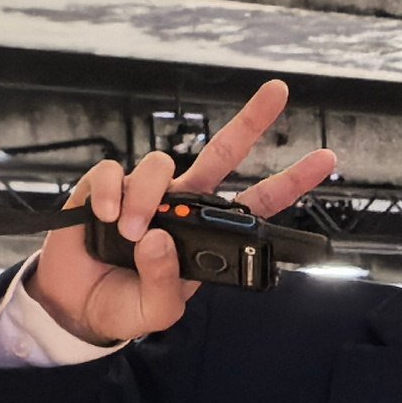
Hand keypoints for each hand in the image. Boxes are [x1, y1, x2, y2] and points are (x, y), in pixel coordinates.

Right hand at [21, 78, 342, 346]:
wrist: (76, 307)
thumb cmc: (124, 305)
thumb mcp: (157, 311)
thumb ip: (167, 284)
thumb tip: (160, 239)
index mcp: (205, 235)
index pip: (257, 204)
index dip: (290, 182)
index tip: (325, 159)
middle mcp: (181, 206)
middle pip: (223, 154)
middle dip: (252, 122)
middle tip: (279, 91)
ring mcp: (145, 193)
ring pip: (162, 166)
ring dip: (148, 198)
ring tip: (130, 232)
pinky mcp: (104, 188)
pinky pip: (113, 172)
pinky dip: (109, 193)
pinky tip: (104, 217)